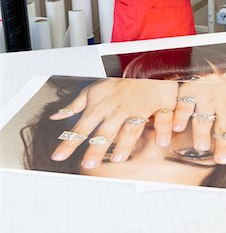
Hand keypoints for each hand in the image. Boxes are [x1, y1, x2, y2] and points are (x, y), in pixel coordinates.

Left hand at [49, 78, 177, 167]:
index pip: (81, 126)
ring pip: (130, 128)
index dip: (69, 141)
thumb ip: (74, 106)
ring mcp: (134, 109)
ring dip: (125, 143)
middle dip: (96, 147)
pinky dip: (162, 130)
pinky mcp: (152, 108)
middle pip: (105, 131)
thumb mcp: (92, 91)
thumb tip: (55, 116)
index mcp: (99, 107)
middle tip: (88, 163)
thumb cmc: (116, 84)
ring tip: (118, 158)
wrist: (139, 70)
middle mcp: (116, 110)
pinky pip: (158, 119)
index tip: (58, 155)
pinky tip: (161, 141)